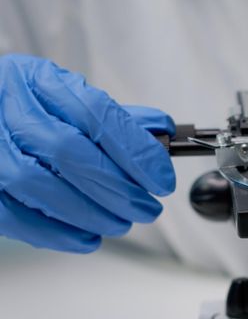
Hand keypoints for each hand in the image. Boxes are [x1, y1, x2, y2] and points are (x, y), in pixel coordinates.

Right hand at [0, 54, 175, 252]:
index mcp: (40, 81)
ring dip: (90, 213)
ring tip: (120, 223)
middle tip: (147, 208)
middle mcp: (9, 108)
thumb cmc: (33, 110)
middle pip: (68, 152)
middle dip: (118, 188)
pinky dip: (56, 233)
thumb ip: (115, 118)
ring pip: (38, 185)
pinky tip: (87, 237)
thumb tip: (162, 133)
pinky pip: (13, 216)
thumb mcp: (71, 99)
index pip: (96, 113)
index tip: (162, 179)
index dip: (135, 151)